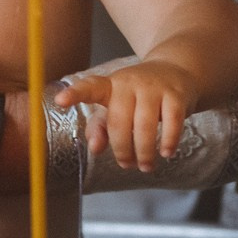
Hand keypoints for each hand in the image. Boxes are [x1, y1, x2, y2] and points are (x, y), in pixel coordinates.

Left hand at [56, 59, 197, 172]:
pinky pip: (172, 122)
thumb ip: (100, 127)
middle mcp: (129, 83)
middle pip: (119, 121)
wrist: (177, 71)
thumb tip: (94, 149)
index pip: (89, 87)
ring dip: (145, 151)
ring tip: (146, 166)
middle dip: (122, 149)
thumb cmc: (139, 95)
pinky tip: (166, 152)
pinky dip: (168, 141)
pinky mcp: (176, 95)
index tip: (60, 100)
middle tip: (127, 164)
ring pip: (145, 124)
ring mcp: (154, 87)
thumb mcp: (116, 107)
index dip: (75, 94)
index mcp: (110, 86)